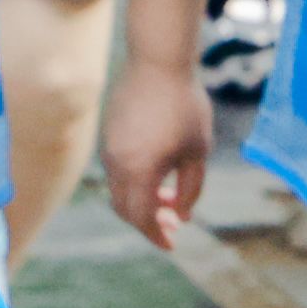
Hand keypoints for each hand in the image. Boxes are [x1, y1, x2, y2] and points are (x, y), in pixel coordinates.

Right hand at [103, 61, 217, 251]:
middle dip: (149, 222)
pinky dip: (134, 182)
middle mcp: (117, 164)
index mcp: (140, 170)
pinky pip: (117, 170)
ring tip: (170, 197)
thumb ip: (190, 189)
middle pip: (126, 209)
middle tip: (172, 225)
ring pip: (120, 190)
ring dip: (142, 200)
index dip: (156, 235)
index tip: (172, 244)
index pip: (142, 218)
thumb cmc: (184, 106)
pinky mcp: (109, 135)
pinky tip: (157, 173)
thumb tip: (180, 215)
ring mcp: (109, 149)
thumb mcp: (197, 152)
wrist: (158, 62)